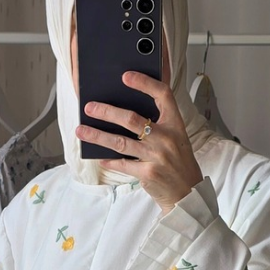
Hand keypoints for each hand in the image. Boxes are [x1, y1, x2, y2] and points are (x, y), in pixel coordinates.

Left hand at [75, 70, 201, 215]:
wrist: (188, 193)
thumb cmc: (178, 163)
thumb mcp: (176, 139)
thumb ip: (158, 125)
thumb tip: (124, 115)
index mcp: (176, 124)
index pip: (163, 95)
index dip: (145, 83)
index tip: (126, 76)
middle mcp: (167, 138)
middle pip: (132, 118)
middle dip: (107, 111)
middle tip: (90, 107)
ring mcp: (157, 156)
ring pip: (121, 142)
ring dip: (98, 136)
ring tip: (81, 130)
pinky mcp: (148, 174)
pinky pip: (122, 164)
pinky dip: (109, 160)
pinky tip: (98, 156)